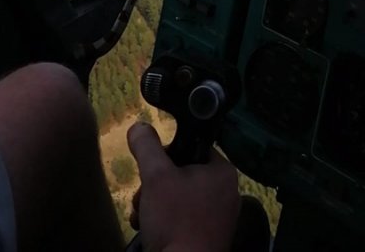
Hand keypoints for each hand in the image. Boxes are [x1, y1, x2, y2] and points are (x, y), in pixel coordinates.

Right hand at [127, 122, 239, 251]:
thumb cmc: (176, 221)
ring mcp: (217, 219)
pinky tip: (149, 231)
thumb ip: (146, 146)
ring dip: (153, 205)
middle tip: (143, 198)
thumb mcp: (156, 176)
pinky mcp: (207, 238)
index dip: (166, 155)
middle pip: (180, 175)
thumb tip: (138, 127)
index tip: (152, 169)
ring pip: (177, 199)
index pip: (190, 148)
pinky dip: (162, 223)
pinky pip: (182, 220)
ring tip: (143, 217)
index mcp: (223, 172)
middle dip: (154, 186)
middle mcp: (226, 193)